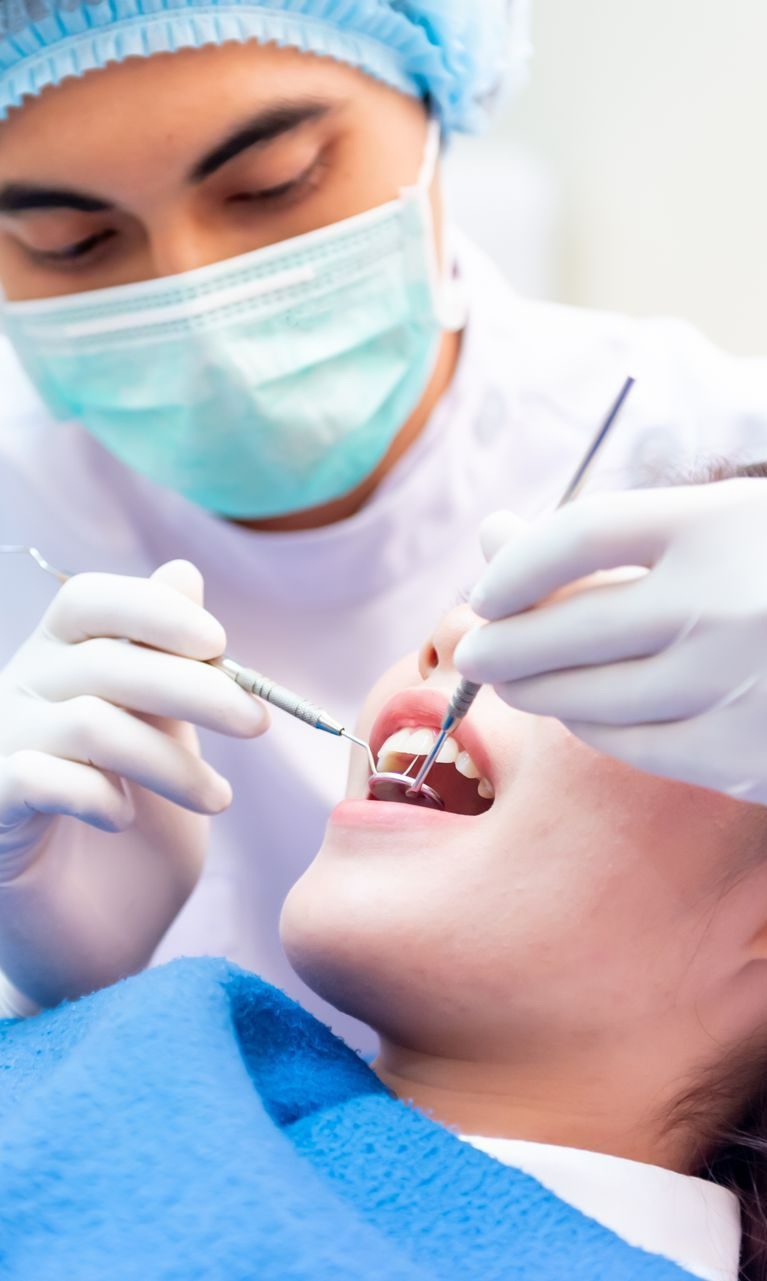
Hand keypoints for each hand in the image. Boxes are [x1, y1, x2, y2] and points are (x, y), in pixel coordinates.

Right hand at [0, 560, 267, 1006]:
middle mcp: (19, 692)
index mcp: (61, 662)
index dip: (154, 610)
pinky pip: (41, 779)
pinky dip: (97, 794)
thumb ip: (171, 663)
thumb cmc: (138, 834)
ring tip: (220, 800)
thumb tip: (184, 570)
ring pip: (92, 722)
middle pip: (106, 660)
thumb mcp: (167, 736)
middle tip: (256, 723)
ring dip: (171, 759)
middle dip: (194, 688)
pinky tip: (125, 818)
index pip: (91, 601)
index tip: (220, 644)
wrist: (95, 942)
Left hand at [456, 479, 766, 803]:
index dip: (513, 564)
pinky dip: (591, 728)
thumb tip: (493, 536)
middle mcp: (725, 606)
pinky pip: (630, 746)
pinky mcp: (743, 761)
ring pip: (584, 700)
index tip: (487, 584)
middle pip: (563, 629)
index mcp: (723, 525)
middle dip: (496, 641)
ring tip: (513, 676)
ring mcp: (735, 689)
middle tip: (471, 645)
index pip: (576, 537)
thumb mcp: (718, 526)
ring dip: (533, 690)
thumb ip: (608, 536)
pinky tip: (580, 711)